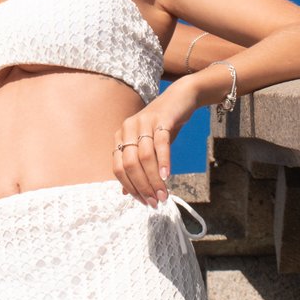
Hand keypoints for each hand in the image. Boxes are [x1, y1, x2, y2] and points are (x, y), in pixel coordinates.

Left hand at [112, 78, 201, 207]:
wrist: (181, 98)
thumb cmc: (162, 126)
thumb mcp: (147, 146)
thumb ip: (136, 166)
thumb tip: (125, 191)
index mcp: (120, 136)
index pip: (118, 168)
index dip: (130, 187)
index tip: (144, 201)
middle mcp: (128, 128)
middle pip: (130, 164)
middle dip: (143, 186)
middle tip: (156, 201)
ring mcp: (143, 122)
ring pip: (144, 157)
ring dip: (154, 179)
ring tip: (164, 195)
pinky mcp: (161, 119)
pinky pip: (160, 143)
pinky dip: (163, 161)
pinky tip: (167, 176)